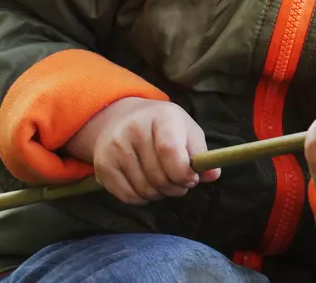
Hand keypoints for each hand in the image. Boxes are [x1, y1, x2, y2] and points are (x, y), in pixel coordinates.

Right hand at [64, 97, 219, 204]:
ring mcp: (115, 148)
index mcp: (162, 116)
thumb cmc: (163, 126)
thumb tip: (213, 175)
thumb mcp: (187, 130)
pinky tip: (148, 187)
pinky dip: (143, 199)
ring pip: (144, 189)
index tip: (192, 179)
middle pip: (158, 175)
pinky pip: (127, 196)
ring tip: (165, 184)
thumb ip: (200, 153)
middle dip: (175, 187)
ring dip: (160, 194)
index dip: (183, 171)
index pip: (169, 150)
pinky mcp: (102, 166)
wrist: (121, 119)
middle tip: (181, 184)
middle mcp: (134, 130)